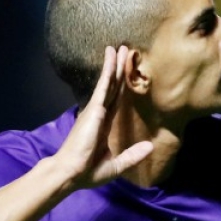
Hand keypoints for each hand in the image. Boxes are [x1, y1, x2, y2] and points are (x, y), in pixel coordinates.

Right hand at [55, 45, 153, 188]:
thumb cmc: (88, 172)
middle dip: (117, 69)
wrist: (71, 173)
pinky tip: (111, 57)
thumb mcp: (116, 165)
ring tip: (119, 48)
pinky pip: (104, 86)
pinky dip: (108, 71)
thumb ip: (132, 155)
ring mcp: (95, 110)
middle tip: (124, 50)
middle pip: (112, 87)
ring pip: (108, 82)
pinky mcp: (94, 109)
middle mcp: (99, 114)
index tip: (123, 71)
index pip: (114, 100)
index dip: (119, 85)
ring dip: (114, 65)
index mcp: (103, 126)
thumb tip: (150, 146)